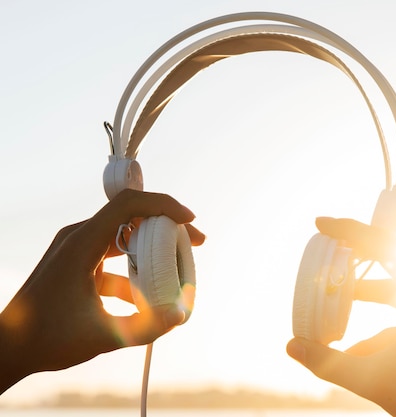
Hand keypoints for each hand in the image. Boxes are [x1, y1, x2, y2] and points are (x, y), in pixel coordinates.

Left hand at [0, 189, 204, 393]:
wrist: (8, 347)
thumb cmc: (46, 338)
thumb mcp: (103, 335)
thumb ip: (147, 327)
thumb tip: (181, 316)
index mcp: (82, 244)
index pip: (129, 204)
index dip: (163, 205)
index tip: (189, 221)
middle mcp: (79, 238)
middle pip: (131, 217)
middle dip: (166, 228)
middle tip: (194, 244)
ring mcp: (76, 249)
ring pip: (124, 237)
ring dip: (151, 250)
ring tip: (175, 271)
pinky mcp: (77, 264)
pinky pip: (112, 257)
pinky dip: (133, 271)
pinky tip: (145, 299)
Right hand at [286, 217, 395, 416]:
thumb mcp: (372, 379)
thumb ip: (328, 362)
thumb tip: (291, 345)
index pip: (385, 245)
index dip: (349, 232)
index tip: (320, 223)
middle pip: (391, 257)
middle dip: (355, 256)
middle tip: (326, 247)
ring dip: (364, 294)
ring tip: (333, 299)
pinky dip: (380, 322)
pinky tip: (356, 348)